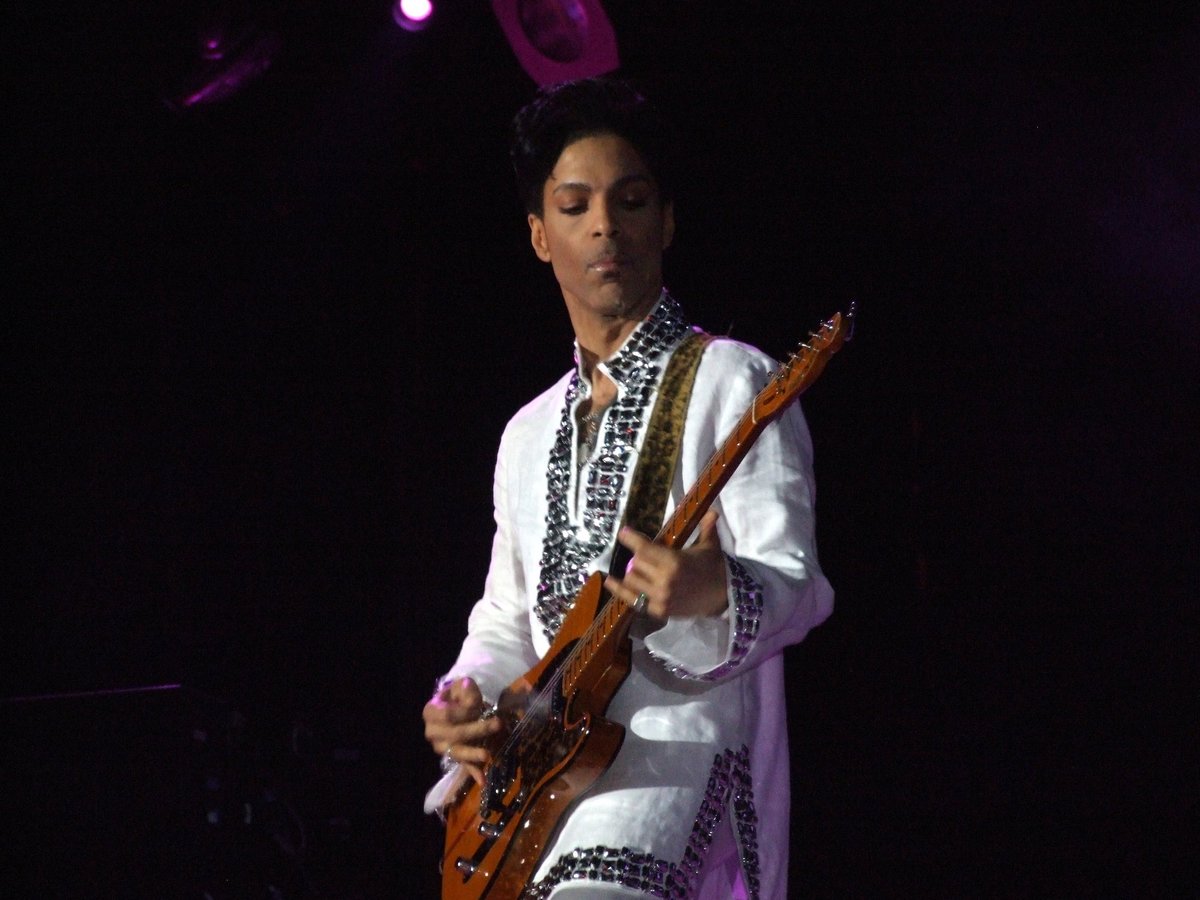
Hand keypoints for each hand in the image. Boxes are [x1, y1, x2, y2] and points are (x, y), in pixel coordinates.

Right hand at [422, 676, 501, 784]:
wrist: (455, 706)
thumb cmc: (458, 695)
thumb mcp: (462, 686)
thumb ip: (468, 691)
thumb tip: (473, 703)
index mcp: (431, 712)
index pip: (446, 715)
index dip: (463, 712)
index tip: (478, 705)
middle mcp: (432, 732)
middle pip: (454, 734)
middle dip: (476, 730)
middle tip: (498, 724)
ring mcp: (442, 747)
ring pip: (457, 752)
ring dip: (472, 754)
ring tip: (487, 754)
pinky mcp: (454, 757)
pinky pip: (463, 765)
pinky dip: (473, 772)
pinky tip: (482, 780)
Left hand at [604, 509, 727, 619]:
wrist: (725, 597)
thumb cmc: (715, 568)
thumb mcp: (710, 546)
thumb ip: (707, 528)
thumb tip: (711, 511)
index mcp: (675, 561)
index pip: (644, 548)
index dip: (631, 539)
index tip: (623, 533)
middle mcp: (664, 580)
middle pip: (636, 563)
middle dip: (637, 557)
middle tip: (642, 554)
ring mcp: (660, 597)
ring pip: (632, 580)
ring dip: (632, 572)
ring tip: (635, 568)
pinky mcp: (659, 611)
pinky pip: (633, 600)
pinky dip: (621, 591)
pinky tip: (611, 582)